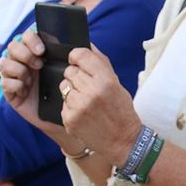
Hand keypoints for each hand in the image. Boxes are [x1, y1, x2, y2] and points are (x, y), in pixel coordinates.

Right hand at [0, 30, 85, 146]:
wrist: (65, 118)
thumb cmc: (70, 92)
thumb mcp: (76, 72)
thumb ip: (79, 56)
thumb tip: (82, 41)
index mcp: (38, 54)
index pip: (27, 36)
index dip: (31, 39)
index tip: (42, 51)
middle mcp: (24, 63)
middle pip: (13, 46)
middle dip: (24, 54)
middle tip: (39, 65)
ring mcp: (16, 77)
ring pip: (4, 63)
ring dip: (18, 70)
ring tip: (30, 80)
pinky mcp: (11, 93)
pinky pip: (4, 83)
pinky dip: (14, 85)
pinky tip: (25, 90)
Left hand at [61, 46, 143, 166]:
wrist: (122, 141)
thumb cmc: (121, 110)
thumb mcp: (116, 83)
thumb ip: (100, 63)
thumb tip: (87, 44)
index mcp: (105, 80)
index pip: (80, 55)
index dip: (76, 56)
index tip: (76, 60)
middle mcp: (91, 92)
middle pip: (70, 71)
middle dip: (76, 76)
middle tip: (87, 87)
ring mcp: (79, 107)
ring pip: (64, 86)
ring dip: (72, 91)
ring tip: (85, 101)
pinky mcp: (70, 119)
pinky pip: (62, 102)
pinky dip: (70, 106)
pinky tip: (83, 113)